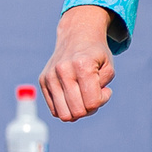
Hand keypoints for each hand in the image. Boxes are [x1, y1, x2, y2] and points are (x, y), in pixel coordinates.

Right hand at [40, 5, 117, 121]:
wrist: (76, 36)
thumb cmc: (95, 55)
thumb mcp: (109, 69)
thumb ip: (102, 91)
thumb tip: (86, 109)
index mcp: (82, 65)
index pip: (92, 102)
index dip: (102, 100)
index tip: (105, 90)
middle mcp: (63, 70)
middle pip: (77, 112)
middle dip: (90, 109)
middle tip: (93, 95)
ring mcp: (50, 76)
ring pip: (63, 115)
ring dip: (77, 112)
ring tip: (83, 98)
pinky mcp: (43, 80)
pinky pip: (54, 110)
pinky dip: (66, 108)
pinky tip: (73, 96)